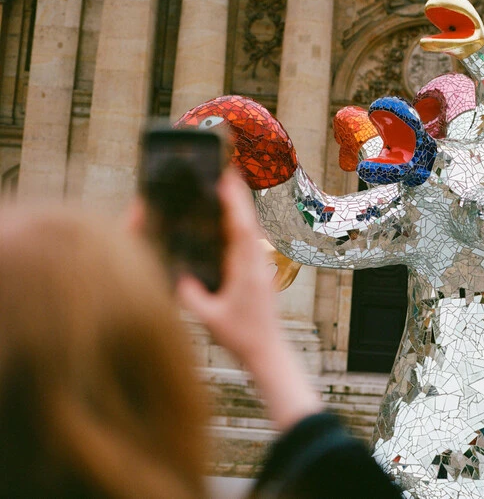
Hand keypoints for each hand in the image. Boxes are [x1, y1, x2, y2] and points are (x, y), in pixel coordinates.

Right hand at [177, 169, 280, 361]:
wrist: (268, 352)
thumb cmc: (241, 338)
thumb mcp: (210, 317)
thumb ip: (192, 296)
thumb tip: (177, 274)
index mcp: (246, 270)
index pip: (241, 228)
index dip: (234, 202)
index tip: (226, 179)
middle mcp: (257, 264)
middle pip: (248, 222)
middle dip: (238, 196)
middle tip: (226, 170)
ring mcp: (260, 268)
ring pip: (251, 231)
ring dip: (240, 209)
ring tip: (226, 187)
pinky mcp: (258, 274)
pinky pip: (249, 243)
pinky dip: (240, 226)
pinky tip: (229, 221)